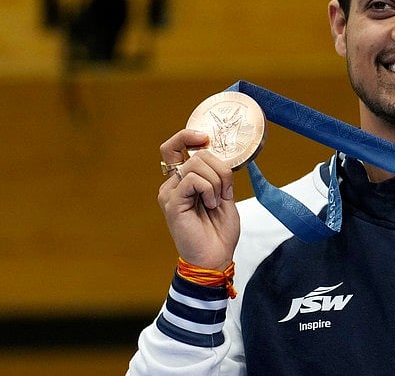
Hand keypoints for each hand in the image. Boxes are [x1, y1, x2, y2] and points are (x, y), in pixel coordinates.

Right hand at [158, 129, 238, 270]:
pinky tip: (211, 206)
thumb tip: (221, 154)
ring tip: (217, 202)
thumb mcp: (225, 196)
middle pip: (195, 154)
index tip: (206, 138)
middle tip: (224, 191)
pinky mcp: (171, 202)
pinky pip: (193, 180)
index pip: (175, 147)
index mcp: (183, 181)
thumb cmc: (219, 231)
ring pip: (196, 165)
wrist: (215, 257)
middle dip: (220, 168)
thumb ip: (220, 175)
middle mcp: (172, 184)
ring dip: (217, 181)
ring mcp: (169, 193)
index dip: (188, 136)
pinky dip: (210, 189)